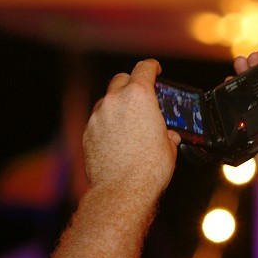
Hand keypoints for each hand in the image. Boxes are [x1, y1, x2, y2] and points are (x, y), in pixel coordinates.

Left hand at [83, 59, 179, 200]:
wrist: (122, 190)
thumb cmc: (149, 168)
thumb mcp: (169, 145)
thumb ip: (167, 132)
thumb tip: (168, 135)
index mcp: (140, 96)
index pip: (144, 68)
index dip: (152, 67)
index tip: (155, 70)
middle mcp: (116, 100)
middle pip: (121, 79)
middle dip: (132, 83)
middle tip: (142, 95)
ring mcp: (98, 116)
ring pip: (107, 99)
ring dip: (118, 104)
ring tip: (129, 121)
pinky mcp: (87, 132)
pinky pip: (98, 119)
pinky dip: (107, 122)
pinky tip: (117, 138)